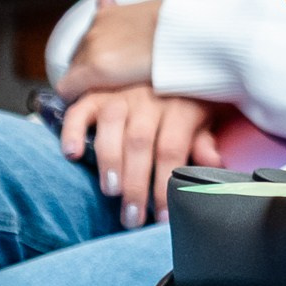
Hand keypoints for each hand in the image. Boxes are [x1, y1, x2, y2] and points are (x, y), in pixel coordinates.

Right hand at [57, 82, 220, 229]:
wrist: (166, 69)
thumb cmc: (186, 106)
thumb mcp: (203, 121)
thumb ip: (204, 143)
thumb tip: (213, 163)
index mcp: (180, 106)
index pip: (172, 147)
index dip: (166, 183)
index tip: (161, 216)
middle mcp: (150, 99)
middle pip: (140, 140)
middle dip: (135, 183)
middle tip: (132, 217)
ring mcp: (121, 95)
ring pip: (111, 123)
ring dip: (109, 158)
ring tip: (110, 191)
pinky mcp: (97, 95)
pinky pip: (81, 109)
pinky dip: (73, 130)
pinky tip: (72, 154)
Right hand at [59, 0, 160, 96]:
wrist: (183, 31)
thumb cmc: (165, 66)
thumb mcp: (133, 92)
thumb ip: (105, 92)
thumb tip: (88, 96)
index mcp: (96, 67)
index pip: (65, 87)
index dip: (77, 95)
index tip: (90, 98)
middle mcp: (90, 44)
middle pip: (73, 66)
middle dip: (85, 75)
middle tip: (109, 81)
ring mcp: (97, 26)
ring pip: (82, 46)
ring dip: (93, 54)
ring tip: (119, 59)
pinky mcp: (108, 11)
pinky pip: (93, 23)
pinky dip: (100, 31)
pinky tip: (112, 35)